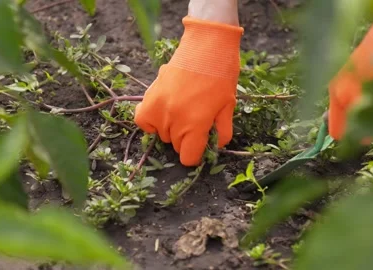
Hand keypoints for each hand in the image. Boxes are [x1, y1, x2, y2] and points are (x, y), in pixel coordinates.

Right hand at [134, 17, 242, 165]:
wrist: (206, 46)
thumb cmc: (222, 75)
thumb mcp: (228, 106)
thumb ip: (221, 132)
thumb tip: (215, 145)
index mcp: (195, 125)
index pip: (188, 158)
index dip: (196, 154)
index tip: (200, 145)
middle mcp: (174, 120)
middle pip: (175, 146)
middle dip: (186, 139)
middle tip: (195, 121)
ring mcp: (158, 108)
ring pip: (161, 135)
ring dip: (171, 129)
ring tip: (182, 111)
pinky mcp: (149, 97)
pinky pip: (143, 120)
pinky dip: (151, 121)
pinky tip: (163, 114)